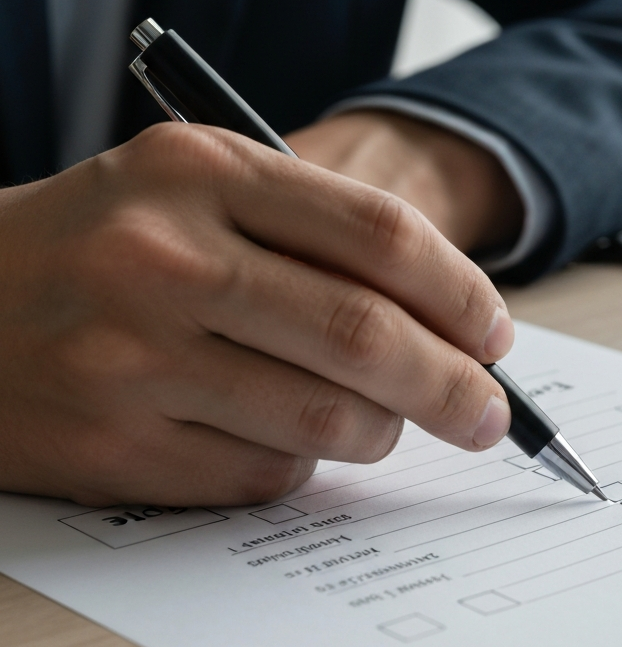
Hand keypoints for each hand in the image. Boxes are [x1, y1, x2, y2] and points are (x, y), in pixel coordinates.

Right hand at [0, 124, 514, 505]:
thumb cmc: (101, 249)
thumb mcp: (194, 195)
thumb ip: (316, 239)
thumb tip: (451, 326)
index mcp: (199, 172)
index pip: (378, 233)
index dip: (461, 294)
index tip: (495, 337)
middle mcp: (163, 257)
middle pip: (366, 335)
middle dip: (455, 386)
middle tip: (489, 415)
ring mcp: (132, 359)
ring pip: (327, 419)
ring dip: (382, 432)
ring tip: (382, 424)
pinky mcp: (114, 448)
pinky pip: (265, 473)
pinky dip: (303, 463)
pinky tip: (283, 438)